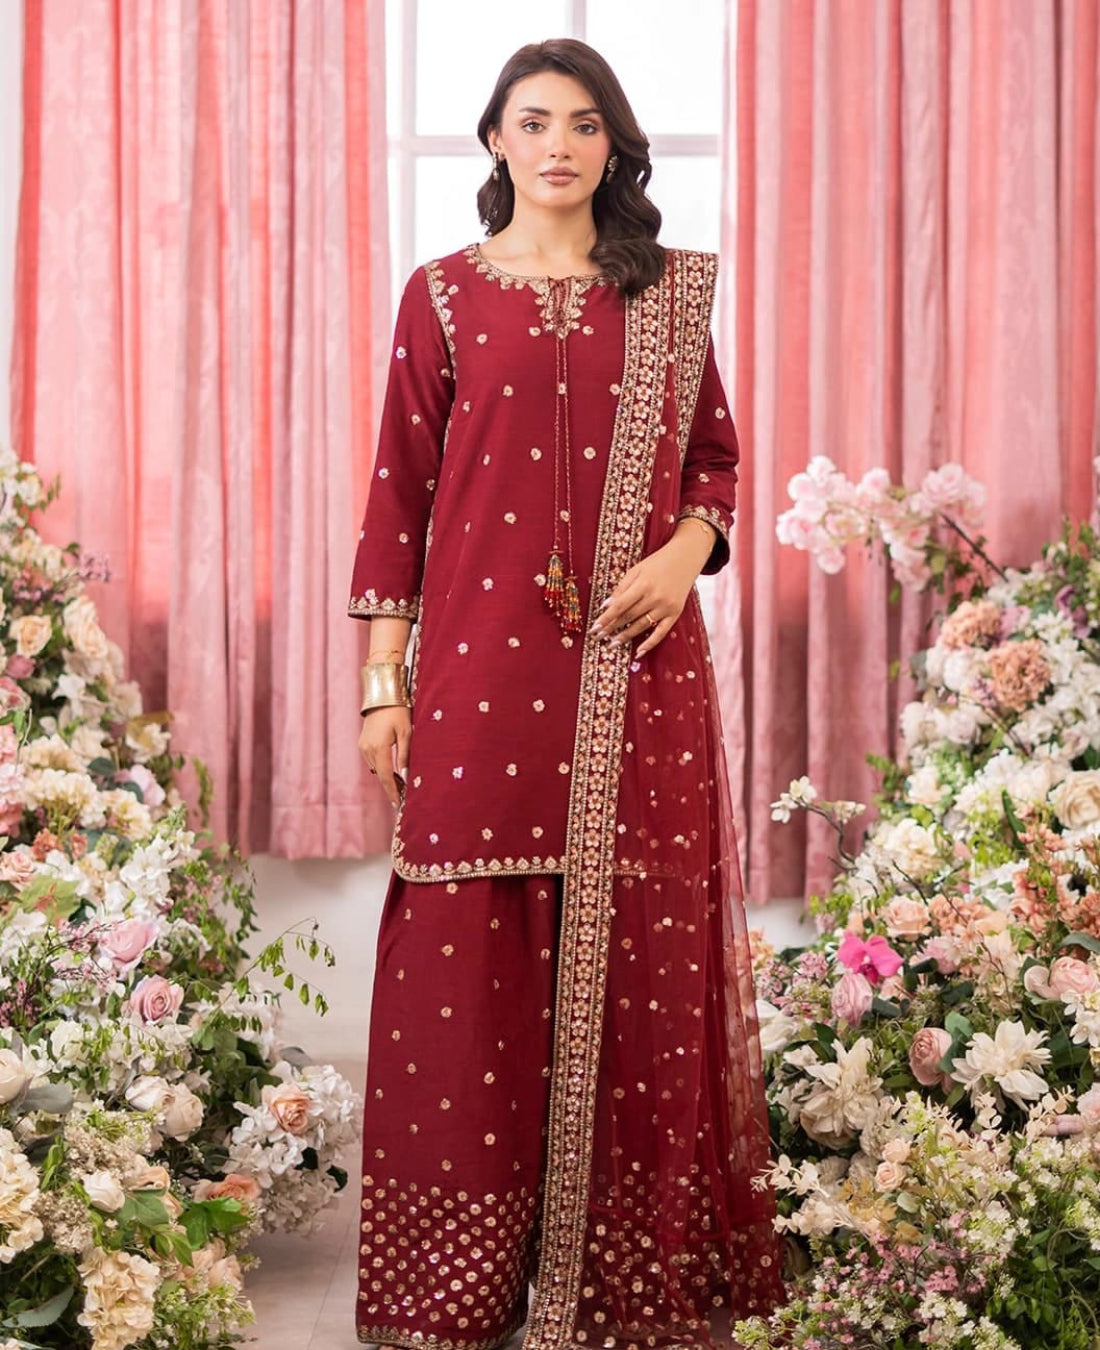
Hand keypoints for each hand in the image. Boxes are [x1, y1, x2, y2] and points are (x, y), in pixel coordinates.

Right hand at [358, 705, 410, 806]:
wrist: (382, 696)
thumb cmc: (398, 712)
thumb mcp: (406, 732)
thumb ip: (405, 755)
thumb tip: (405, 775)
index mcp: (379, 748)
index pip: (386, 776)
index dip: (392, 791)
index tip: (398, 804)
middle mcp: (368, 749)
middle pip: (380, 775)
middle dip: (391, 788)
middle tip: (402, 800)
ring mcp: (364, 746)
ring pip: (376, 769)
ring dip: (387, 778)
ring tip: (401, 788)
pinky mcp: (363, 743)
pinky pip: (373, 761)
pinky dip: (382, 768)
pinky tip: (392, 772)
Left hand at [589, 538, 700, 657]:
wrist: (686, 557)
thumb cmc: (657, 562)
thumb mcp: (637, 570)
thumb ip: (621, 588)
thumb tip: (605, 606)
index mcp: (643, 584)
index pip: (620, 606)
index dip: (606, 618)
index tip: (594, 628)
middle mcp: (655, 597)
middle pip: (629, 617)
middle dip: (612, 628)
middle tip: (598, 637)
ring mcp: (666, 606)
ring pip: (642, 626)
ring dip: (626, 636)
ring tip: (612, 644)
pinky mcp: (675, 613)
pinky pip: (661, 632)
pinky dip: (650, 643)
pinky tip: (638, 652)